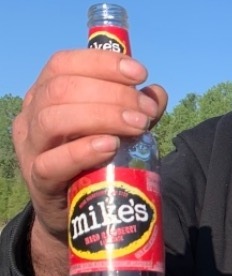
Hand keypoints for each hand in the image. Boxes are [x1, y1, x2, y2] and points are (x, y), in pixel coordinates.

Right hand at [13, 49, 166, 275]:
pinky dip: (83, 150)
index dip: (102, 63)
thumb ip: (135, 110)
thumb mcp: (115, 128)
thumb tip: (156, 93)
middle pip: (62, 88)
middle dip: (112, 94)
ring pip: (53, 119)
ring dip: (101, 117)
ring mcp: (31, 148)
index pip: (63, 63)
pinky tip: (110, 146)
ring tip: (136, 127)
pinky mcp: (39, 180)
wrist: (75, 212)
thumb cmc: (94, 160)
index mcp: (46, 93)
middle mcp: (32, 115)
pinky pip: (52, 162)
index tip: (140, 74)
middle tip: (145, 112)